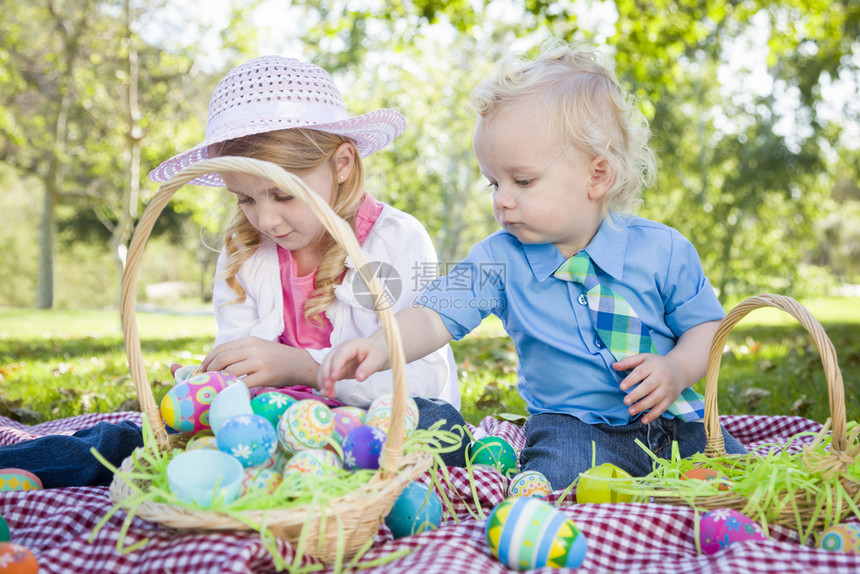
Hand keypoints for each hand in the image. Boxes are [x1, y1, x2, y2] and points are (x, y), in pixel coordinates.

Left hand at [200, 336, 315, 388]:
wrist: (302, 363)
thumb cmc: (278, 358)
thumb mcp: (259, 347)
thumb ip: (242, 351)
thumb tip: (218, 362)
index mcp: (249, 340)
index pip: (221, 348)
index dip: (208, 360)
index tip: (203, 369)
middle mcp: (253, 349)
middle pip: (222, 359)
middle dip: (210, 371)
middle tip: (207, 380)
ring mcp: (259, 362)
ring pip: (230, 371)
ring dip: (220, 380)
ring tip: (218, 387)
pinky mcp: (265, 375)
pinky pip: (243, 383)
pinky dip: (233, 388)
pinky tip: (231, 392)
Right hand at [317, 337, 388, 396]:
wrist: (377, 352)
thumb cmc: (378, 353)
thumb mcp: (377, 359)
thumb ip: (368, 368)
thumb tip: (359, 378)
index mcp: (351, 345)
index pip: (340, 354)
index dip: (335, 365)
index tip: (334, 378)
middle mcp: (340, 350)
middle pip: (328, 361)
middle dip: (325, 374)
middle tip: (328, 388)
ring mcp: (337, 359)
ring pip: (325, 368)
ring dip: (323, 381)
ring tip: (327, 394)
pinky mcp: (337, 368)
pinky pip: (328, 375)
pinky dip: (327, 384)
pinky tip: (329, 393)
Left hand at [614, 353, 688, 424]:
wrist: (680, 370)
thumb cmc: (656, 364)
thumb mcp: (643, 358)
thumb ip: (628, 362)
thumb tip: (614, 366)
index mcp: (653, 365)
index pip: (641, 372)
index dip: (631, 380)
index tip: (621, 387)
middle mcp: (662, 377)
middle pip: (648, 386)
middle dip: (637, 395)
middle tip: (625, 401)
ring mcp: (667, 388)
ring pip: (655, 399)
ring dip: (643, 406)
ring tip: (630, 411)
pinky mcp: (670, 398)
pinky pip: (662, 408)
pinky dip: (653, 415)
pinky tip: (644, 420)